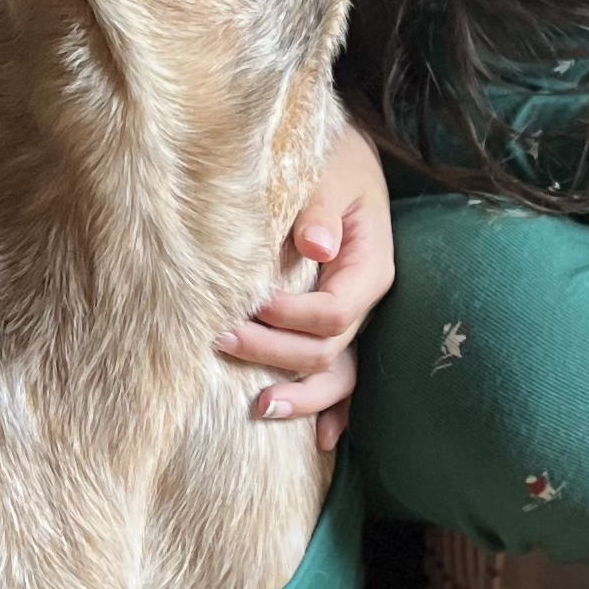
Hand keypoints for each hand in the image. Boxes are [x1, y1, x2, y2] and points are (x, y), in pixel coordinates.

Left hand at [217, 121, 391, 453]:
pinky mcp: (337, 321)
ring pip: (338, 375)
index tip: (248, 302)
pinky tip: (322, 441)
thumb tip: (314, 246)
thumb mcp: (331, 169)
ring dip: (300, 395)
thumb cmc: (333, 154)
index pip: (333, 312)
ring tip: (259, 408)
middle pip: (327, 349)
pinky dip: (335, 409)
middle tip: (219, 339)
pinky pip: (344, 375)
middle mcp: (365, 298)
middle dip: (274, 353)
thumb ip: (320, 207)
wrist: (341, 148)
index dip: (290, 318)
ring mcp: (354, 315)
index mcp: (369, 264)